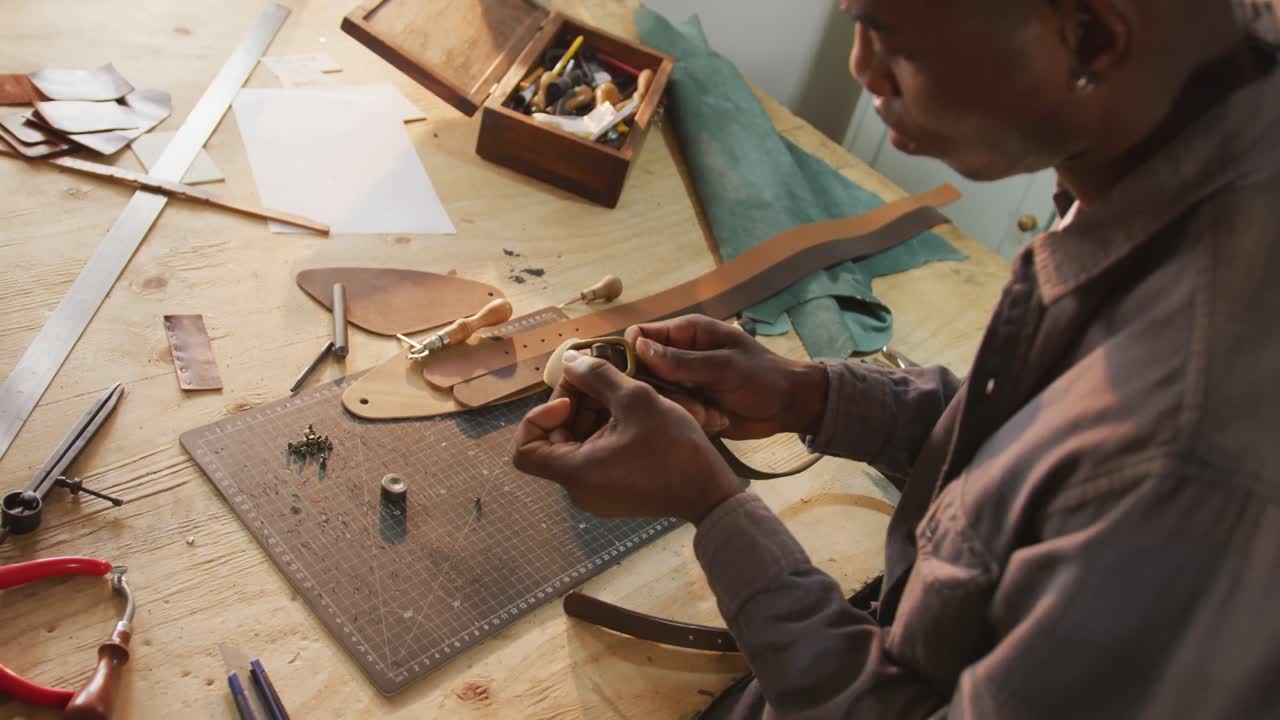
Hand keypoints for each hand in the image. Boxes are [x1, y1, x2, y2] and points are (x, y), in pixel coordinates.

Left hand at [512, 349, 741, 523]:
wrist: (709, 493)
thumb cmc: (674, 449)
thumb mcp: (636, 400)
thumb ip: (597, 376)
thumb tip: (571, 360)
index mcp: (575, 472)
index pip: (524, 450)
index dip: (536, 419)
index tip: (569, 400)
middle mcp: (578, 489)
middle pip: (553, 440)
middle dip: (572, 405)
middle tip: (599, 379)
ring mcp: (595, 492)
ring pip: (576, 445)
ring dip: (590, 414)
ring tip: (619, 392)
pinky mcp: (613, 491)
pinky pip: (594, 455)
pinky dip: (603, 430)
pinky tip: (629, 412)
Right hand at [624, 315, 828, 439]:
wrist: (788, 406)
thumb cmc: (762, 376)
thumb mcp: (724, 367)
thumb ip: (682, 360)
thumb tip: (639, 348)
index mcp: (685, 333)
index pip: (639, 335)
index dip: (632, 354)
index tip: (643, 377)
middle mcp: (678, 355)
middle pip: (642, 371)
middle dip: (663, 391)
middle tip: (693, 403)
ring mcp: (682, 381)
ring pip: (657, 396)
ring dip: (682, 408)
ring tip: (710, 413)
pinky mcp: (688, 404)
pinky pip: (673, 413)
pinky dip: (692, 419)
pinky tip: (716, 419)